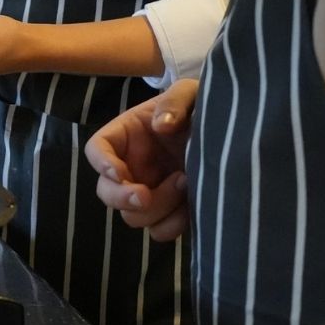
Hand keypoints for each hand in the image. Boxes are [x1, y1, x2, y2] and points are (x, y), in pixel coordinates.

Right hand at [85, 79, 197, 241]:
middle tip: (146, 196)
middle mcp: (132, 166)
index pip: (97, 149)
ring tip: (184, 181)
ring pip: (133, 216)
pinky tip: (192, 206)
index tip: (120, 173)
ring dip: (156, 208)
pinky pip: (160, 230)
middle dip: (123, 197)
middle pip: (106, 192)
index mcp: (127, 135)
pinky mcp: (170, 211)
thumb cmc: (198, 107)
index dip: (100, 163)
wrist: (227, 132)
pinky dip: (173, 225)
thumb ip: (174, 102)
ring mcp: (149, 191)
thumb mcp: (188, 94)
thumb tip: (161, 125)